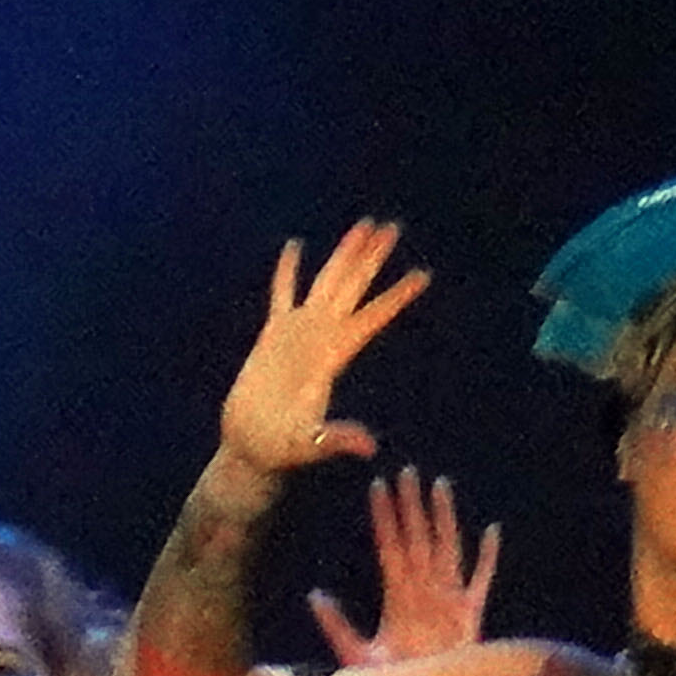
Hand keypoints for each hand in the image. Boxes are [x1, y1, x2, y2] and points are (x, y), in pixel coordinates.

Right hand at [217, 224, 430, 486]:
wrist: (252, 447)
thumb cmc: (281, 449)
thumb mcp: (311, 445)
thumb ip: (339, 440)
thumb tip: (369, 447)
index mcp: (335, 356)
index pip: (373, 318)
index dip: (396, 296)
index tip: (423, 274)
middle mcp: (323, 338)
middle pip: (353, 287)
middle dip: (372, 257)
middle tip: (392, 226)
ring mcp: (299, 332)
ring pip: (326, 282)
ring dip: (344, 254)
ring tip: (363, 226)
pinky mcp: (273, 335)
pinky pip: (281, 293)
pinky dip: (287, 270)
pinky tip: (295, 245)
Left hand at [317, 466, 498, 666]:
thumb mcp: (357, 655)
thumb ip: (337, 624)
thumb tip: (315, 594)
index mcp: (396, 598)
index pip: (388, 547)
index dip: (383, 517)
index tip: (377, 486)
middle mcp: (422, 592)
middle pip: (417, 538)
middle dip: (412, 505)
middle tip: (407, 470)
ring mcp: (448, 601)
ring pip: (446, 548)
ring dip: (444, 518)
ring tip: (441, 486)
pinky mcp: (472, 616)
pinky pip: (481, 580)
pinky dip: (487, 557)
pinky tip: (492, 531)